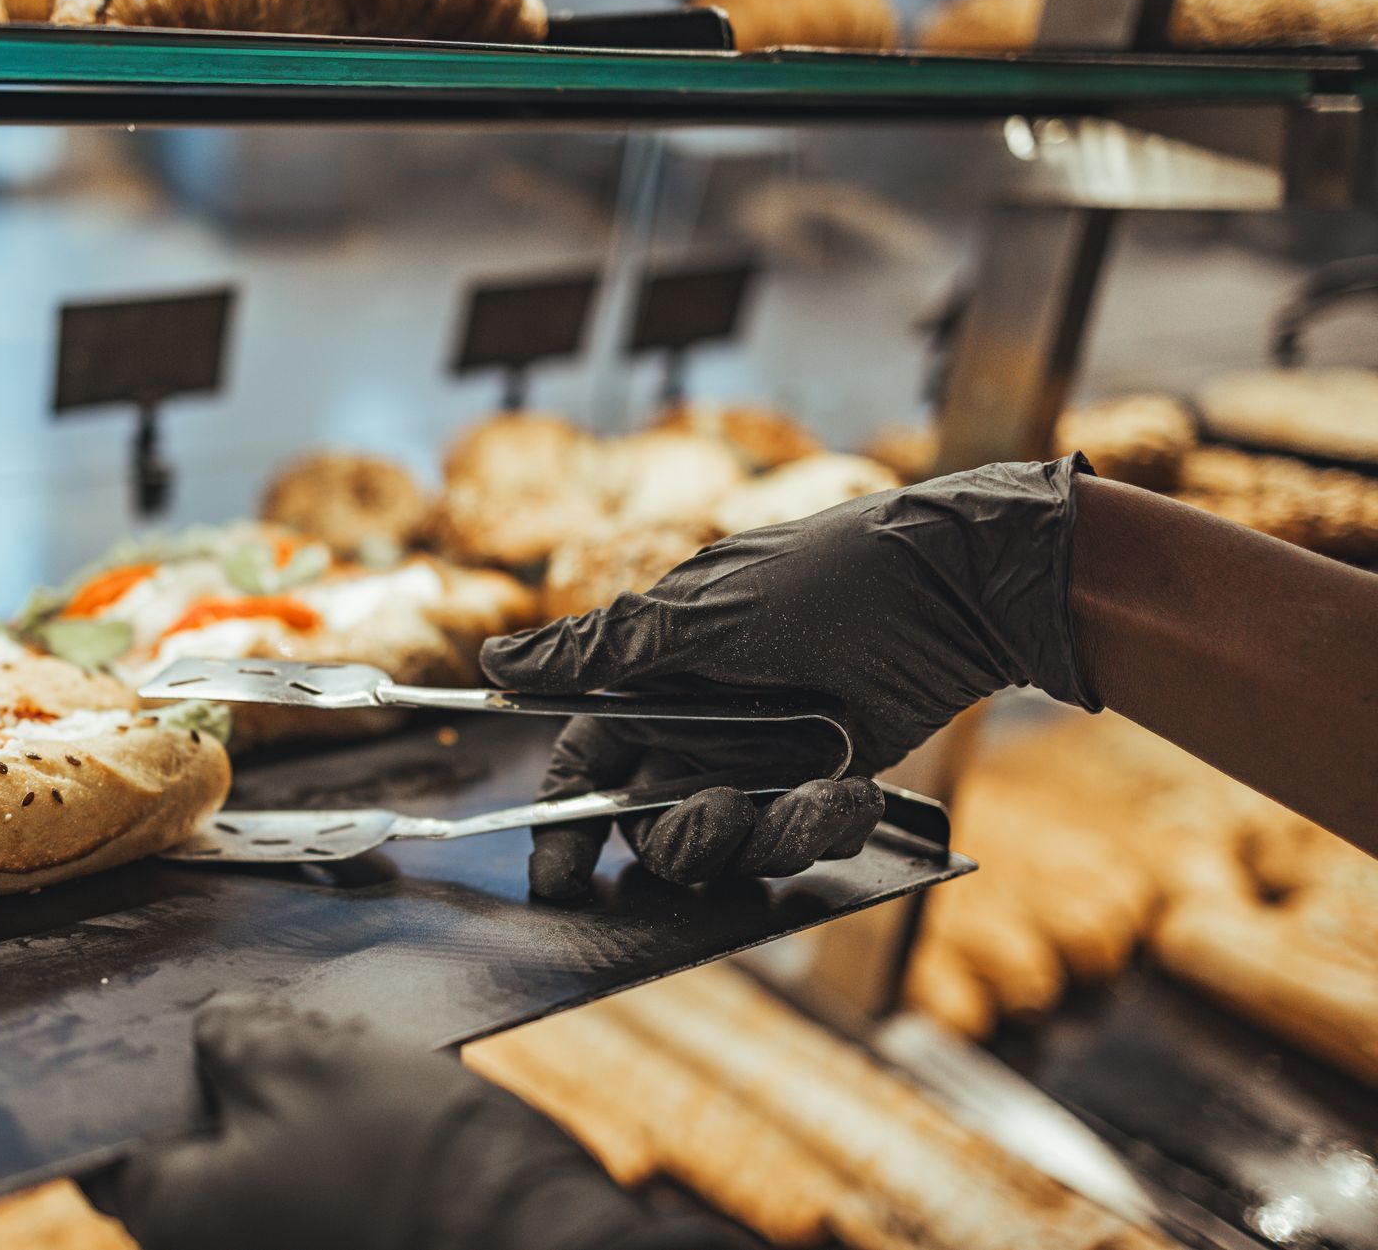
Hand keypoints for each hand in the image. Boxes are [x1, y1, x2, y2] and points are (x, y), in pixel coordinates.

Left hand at [89, 1001, 741, 1249]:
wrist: (542, 1243)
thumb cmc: (414, 1162)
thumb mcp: (308, 1060)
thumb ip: (234, 1035)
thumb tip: (211, 1029)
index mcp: (175, 1211)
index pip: (110, 1142)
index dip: (129, 1072)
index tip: (151, 1021)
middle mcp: (217, 1247)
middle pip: (198, 1140)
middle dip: (233, 1068)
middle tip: (278, 1015)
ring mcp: (287, 1247)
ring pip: (268, 1152)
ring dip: (299, 1093)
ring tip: (350, 1047)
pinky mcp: (353, 1238)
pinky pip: (323, 1176)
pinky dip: (343, 1130)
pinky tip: (390, 1090)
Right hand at [482, 457, 1098, 898]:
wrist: (960, 588)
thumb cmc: (826, 578)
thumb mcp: (701, 614)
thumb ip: (598, 654)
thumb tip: (496, 664)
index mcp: (653, 683)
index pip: (587, 765)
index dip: (563, 823)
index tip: (556, 878)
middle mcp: (700, 727)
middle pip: (653, 824)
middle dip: (681, 837)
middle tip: (717, 814)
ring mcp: (761, 758)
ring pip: (731, 843)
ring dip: (768, 835)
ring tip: (821, 798)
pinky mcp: (822, 782)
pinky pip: (800, 836)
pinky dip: (825, 825)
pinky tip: (856, 791)